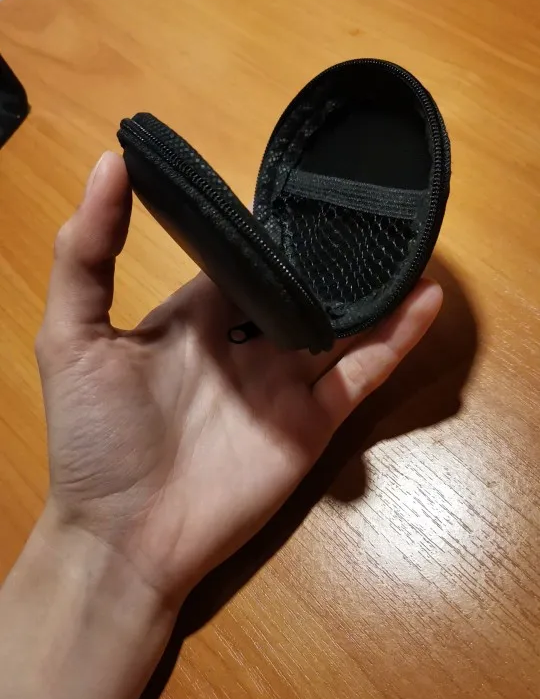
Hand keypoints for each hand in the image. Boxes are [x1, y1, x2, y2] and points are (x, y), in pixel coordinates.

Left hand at [36, 152, 441, 604]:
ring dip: (372, 287)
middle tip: (368, 203)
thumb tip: (112, 161)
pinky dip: (394, 339)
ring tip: (405, 239)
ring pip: (340, 325)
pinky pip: (360, 373)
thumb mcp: (73, 337)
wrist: (125, 538)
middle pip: (299, 287)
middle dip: (329, 252)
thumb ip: (87, 253)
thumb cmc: (94, 437)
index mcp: (195, 318)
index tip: (301, 183)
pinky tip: (423, 298)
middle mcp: (245, 345)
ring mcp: (283, 384)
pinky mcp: (312, 423)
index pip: (241, 259)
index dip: (268, 227)